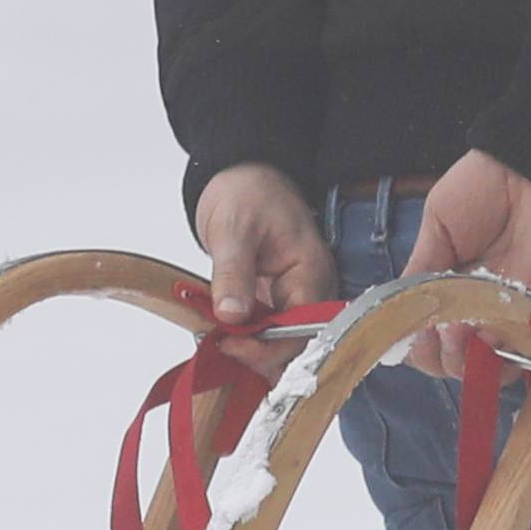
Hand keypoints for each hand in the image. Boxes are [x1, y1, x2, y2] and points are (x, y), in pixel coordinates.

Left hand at [194, 162, 336, 363]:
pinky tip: (225, 340)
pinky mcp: (274, 300)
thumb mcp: (234, 229)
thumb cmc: (246, 191)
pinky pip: (267, 332)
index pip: (303, 327)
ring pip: (283, 344)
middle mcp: (309, 291)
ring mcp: (292, 297)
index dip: (270, 346)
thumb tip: (232, 315)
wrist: (242, 174)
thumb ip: (233, 273)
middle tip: (221, 347)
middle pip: (297, 344)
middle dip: (261, 355)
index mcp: (310, 272)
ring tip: (220, 345)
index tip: (231, 342)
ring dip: (253, 352)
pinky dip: (247, 341)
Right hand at [402, 150, 530, 377]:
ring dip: (463, 360)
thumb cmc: (481, 189)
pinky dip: (497, 352)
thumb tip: (408, 315)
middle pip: (451, 361)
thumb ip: (422, 271)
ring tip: (457, 334)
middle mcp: (474, 309)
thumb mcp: (436, 225)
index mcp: (446, 288)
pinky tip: (483, 334)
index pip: (424, 336)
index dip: (413, 344)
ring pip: (484, 365)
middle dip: (435, 356)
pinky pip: (518, 350)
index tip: (406, 335)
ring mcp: (506, 314)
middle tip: (434, 333)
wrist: (529, 173)